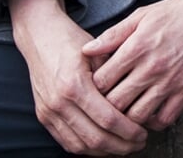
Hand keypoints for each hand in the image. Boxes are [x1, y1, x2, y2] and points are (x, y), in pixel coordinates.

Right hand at [8, 0, 148, 154]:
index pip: (107, 119)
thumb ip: (115, 76)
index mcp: (75, 84)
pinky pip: (66, 142)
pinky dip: (86, 149)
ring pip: (80, 146)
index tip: (143, 133)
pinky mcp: (43, 116)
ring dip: (105, 152)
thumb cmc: (71, 41)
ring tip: (124, 147)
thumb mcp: (98, 52)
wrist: (39, 36)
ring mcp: (49, 111)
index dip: (129, 131)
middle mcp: (59, 102)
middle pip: (95, 138)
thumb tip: (139, 100)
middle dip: (121, 146)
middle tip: (139, 144)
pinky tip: (103, 146)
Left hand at [81, 0, 182, 128]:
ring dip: (128, 117)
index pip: (102, 80)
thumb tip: (86, 50)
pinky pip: (165, 119)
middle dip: (106, 105)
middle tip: (106, 102)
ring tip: (126, 110)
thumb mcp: (141, 15)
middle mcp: (152, 68)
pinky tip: (149, 112)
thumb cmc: (176, 13)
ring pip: (138, 116)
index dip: (93, 86)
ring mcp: (170, 82)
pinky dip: (153, 122)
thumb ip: (113, 35)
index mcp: (137, 47)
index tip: (96, 85)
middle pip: (116, 102)